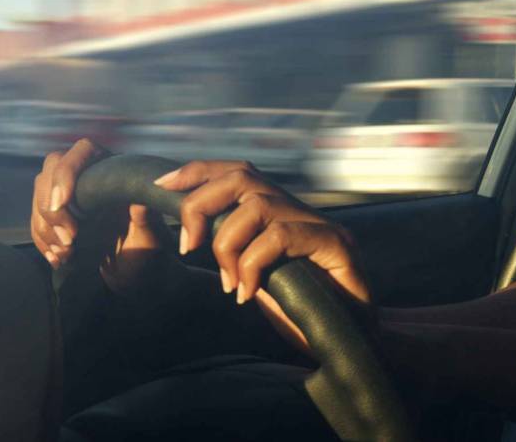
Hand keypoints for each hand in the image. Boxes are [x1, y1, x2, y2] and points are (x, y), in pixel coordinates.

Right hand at [31, 139, 166, 291]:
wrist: (136, 273)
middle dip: (52, 208)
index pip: (84, 150)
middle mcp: (90, 177)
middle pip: (50, 172)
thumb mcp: (151, 239)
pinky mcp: (59, 217)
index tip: (62, 203)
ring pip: (39, 197)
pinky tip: (57, 258)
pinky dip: (42, 241)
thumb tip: (140, 201)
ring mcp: (71, 196)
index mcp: (115, 172)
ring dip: (45, 228)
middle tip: (69, 239)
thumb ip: (146, 221)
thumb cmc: (148, 253)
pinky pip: (36, 221)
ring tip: (67, 254)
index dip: (66, 172)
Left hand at [155, 160, 370, 347]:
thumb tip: (188, 236)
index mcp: (282, 214)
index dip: (198, 172)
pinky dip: (252, 264)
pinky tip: (247, 293)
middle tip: (188, 246)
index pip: (239, 172)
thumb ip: (233, 255)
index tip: (162, 184)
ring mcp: (322, 225)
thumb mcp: (254, 280)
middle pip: (242, 175)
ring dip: (226, 244)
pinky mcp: (336, 244)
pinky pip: (279, 236)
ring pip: (256, 205)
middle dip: (201, 204)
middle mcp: (302, 211)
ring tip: (227, 282)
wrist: (352, 343)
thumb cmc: (304, 316)